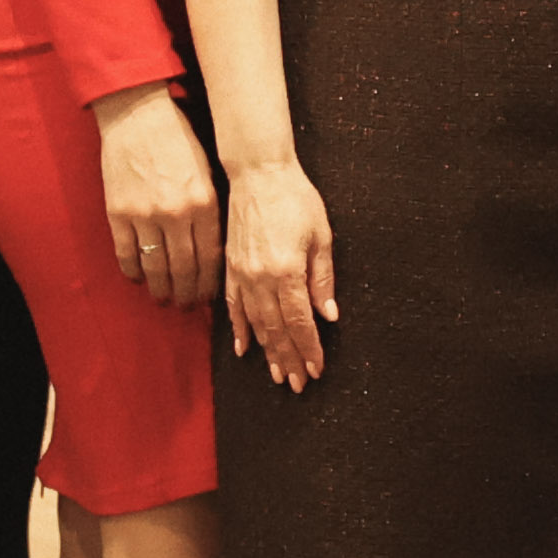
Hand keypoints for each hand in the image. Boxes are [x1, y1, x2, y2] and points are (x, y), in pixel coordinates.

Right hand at [93, 85, 222, 314]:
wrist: (138, 114)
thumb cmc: (178, 139)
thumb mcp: (207, 171)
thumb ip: (211, 210)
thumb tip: (213, 250)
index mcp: (205, 203)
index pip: (211, 258)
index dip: (209, 284)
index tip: (208, 298)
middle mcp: (176, 214)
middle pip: (184, 269)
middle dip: (186, 294)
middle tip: (186, 306)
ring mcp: (145, 215)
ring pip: (155, 267)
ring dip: (160, 289)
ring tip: (163, 299)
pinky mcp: (118, 212)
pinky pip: (126, 254)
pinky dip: (132, 271)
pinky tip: (138, 278)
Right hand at [223, 158, 338, 386]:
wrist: (258, 173)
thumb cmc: (295, 199)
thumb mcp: (321, 236)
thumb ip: (322, 279)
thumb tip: (328, 316)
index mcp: (287, 271)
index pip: (299, 321)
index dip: (309, 348)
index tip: (316, 369)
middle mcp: (261, 278)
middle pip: (276, 329)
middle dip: (288, 359)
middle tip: (297, 384)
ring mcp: (241, 274)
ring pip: (255, 323)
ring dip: (268, 351)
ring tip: (276, 374)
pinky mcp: (229, 267)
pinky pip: (233, 306)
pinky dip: (239, 330)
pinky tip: (245, 349)